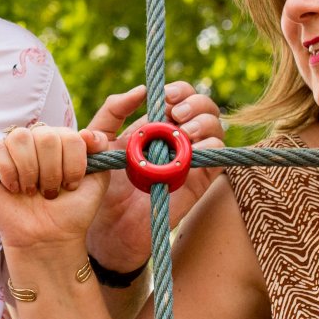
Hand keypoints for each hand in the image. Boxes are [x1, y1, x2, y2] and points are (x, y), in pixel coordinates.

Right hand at [0, 125, 109, 254]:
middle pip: (45, 136)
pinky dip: (8, 172)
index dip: (73, 164)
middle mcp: (36, 140)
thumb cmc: (71, 210)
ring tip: (31, 191)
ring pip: (20, 138)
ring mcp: (12, 149)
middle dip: (51, 171)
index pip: (70, 136)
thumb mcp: (97, 180)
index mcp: (61, 141)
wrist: (48, 237)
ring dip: (30, 170)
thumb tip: (86, 132)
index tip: (71, 186)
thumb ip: (100, 150)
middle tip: (49, 192)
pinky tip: (14, 189)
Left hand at [83, 82, 225, 272]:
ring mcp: (191, 158)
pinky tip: (191, 149)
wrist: (110, 227)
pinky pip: (217, 156)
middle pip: (202, 106)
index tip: (165, 97)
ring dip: (203, 122)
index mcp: (156, 125)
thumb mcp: (100, 143)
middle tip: (176, 114)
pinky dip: (210, 145)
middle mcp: (178, 138)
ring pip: (215, 126)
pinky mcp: (199, 180)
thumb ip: (111, 113)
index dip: (179, 91)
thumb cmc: (104, 186)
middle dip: (194, 102)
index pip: (180, 96)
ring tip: (183, 132)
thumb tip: (139, 91)